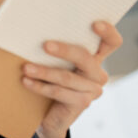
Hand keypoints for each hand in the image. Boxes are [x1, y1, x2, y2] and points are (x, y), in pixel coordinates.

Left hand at [23, 21, 122, 137]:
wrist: (47, 113)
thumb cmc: (48, 78)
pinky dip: (40, 86)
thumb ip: (52, 47)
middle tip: (45, 45)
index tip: (94, 24)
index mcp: (94, 57)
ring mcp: (92, 90)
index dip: (108, 32)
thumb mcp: (52, 61)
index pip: (111, 42)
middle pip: (85, 57)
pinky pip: (59, 92)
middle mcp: (97, 73)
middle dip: (64, 50)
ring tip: (26, 67)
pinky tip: (26, 81)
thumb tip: (30, 29)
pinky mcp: (82, 103)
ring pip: (67, 77)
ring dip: (44, 71)